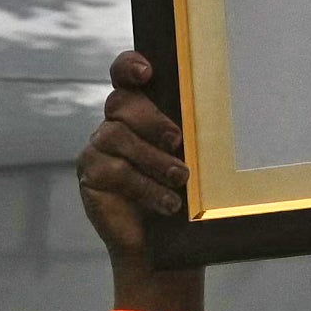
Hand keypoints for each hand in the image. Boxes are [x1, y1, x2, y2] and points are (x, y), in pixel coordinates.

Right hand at [79, 54, 204, 310]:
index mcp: (140, 109)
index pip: (124, 75)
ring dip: (154, 159)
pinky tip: (166, 203)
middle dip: (152, 120)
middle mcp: (115, 123)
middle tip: (178, 141)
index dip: (129, 66)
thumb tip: (219, 118)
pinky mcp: (91, 174)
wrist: (162, 244)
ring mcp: (99, 147)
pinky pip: (113, 170)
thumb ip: (193, 134)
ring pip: (118, 136)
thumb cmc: (183, 194)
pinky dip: (144, 186)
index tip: (146, 72)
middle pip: (123, 103)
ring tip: (181, 180)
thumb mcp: (191, 158)